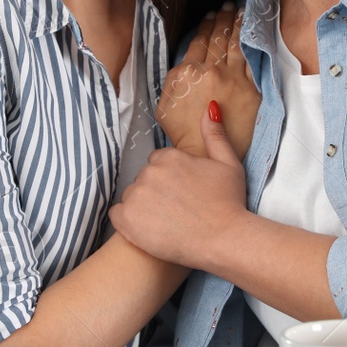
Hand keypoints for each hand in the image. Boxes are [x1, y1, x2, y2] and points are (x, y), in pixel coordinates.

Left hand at [111, 101, 247, 267]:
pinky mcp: (127, 220)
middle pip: (144, 179)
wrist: (224, 240)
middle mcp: (149, 172)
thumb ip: (214, 134)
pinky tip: (148, 229)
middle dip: (156, 191)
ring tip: (166, 222)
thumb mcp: (228, 163)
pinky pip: (117, 214)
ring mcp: (136, 196)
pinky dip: (128, 221)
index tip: (184, 194)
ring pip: (132, 196)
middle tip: (178, 210)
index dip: (171, 179)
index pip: (158, 162)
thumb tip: (209, 106)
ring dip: (143, 206)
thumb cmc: (229, 203)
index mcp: (169, 157)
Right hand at [157, 4, 258, 159]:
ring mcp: (232, 78)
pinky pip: (252, 60)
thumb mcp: (164, 104)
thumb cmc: (182, 133)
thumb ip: (173, 80)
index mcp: (187, 72)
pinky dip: (252, 43)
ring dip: (238, 24)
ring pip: (236, 44)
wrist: (206, 154)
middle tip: (228, 5)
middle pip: (219, 38)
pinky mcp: (250, 88)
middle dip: (223, 18)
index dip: (206, 26)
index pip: (199, 41)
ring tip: (241, 11)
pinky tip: (252, 32)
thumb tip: (183, 66)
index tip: (211, 15)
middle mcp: (210, 71)